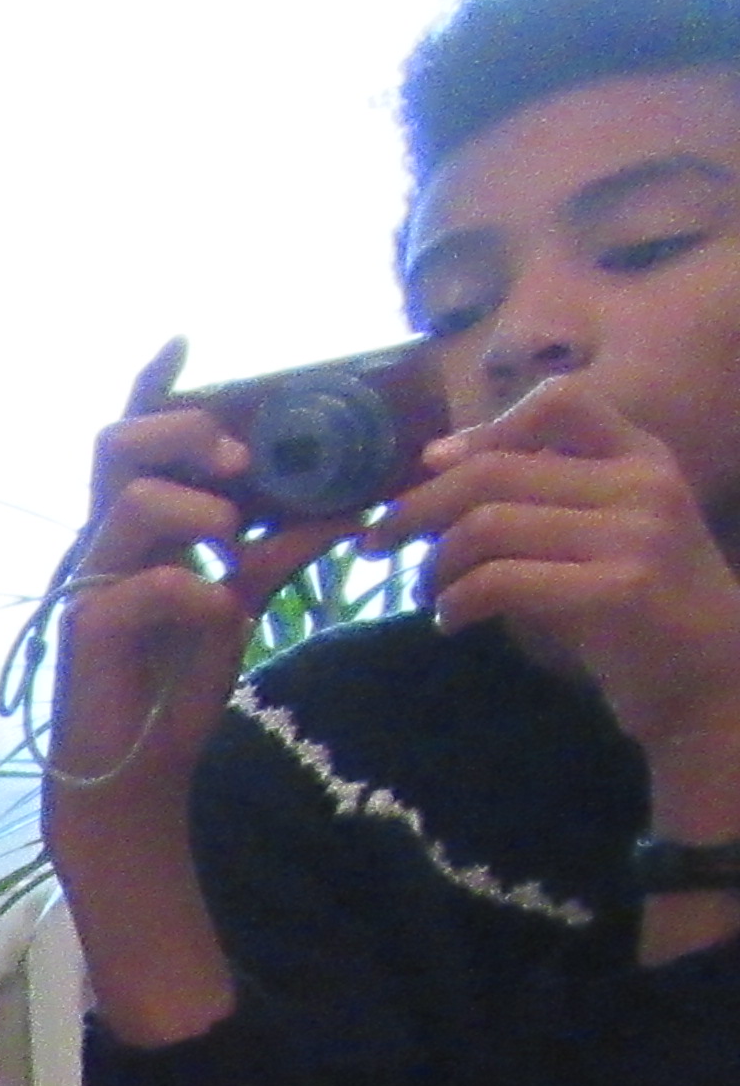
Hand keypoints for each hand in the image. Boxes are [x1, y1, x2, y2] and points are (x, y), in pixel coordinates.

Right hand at [41, 342, 356, 847]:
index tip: (187, 338)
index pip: (138, 439)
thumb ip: (281, 547)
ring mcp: (93, 581)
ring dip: (197, 504)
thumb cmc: (174, 677)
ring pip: (130, 502)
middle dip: (185, 432)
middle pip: (117, 445)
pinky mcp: (89, 630)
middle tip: (244, 456)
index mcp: (141, 524)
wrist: (134, 767)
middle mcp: (108, 540)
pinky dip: (193, 589)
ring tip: (238, 532)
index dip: (156, 384)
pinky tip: (219, 613)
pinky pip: (143, 585)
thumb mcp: (242, 599)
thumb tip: (353, 504)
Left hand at [383, 375, 739, 792]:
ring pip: (488, 524)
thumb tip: (438, 458)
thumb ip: (543, 494)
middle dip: (417, 507)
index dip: (483, 430)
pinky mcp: (617, 591)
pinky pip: (500, 581)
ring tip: (427, 592)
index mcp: (642, 457)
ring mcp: (635, 535)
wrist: (710, 683)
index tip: (432, 466)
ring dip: (434, 563)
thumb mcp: (605, 532)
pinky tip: (451, 621)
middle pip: (495, 470)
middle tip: (378, 543)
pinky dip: (456, 602)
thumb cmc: (640, 611)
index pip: (560, 401)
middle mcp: (643, 483)